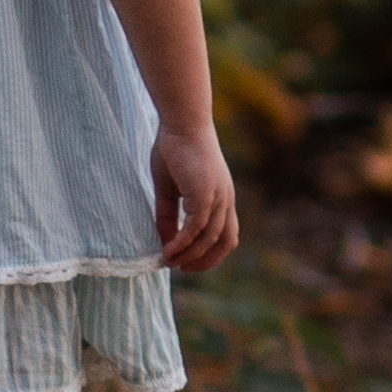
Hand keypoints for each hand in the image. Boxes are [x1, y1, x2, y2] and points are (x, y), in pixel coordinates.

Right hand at [151, 127, 240, 277]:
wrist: (181, 122)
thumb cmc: (174, 148)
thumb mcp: (169, 188)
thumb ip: (168, 215)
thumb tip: (164, 242)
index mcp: (222, 196)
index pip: (227, 234)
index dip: (211, 252)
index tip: (189, 261)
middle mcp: (225, 200)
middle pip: (225, 242)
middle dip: (205, 261)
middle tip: (182, 269)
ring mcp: (218, 197)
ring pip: (209, 239)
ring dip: (189, 255)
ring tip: (168, 262)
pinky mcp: (206, 195)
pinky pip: (195, 228)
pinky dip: (182, 243)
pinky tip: (168, 250)